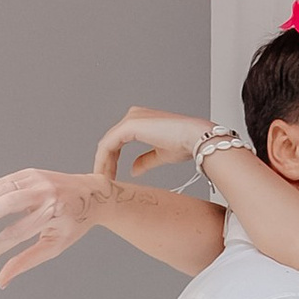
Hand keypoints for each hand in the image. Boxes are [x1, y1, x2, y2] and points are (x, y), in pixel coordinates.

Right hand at [0, 167, 100, 285]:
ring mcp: (36, 180)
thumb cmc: (73, 223)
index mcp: (52, 214)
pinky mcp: (29, 173)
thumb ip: (27, 261)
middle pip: (6, 204)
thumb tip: (2, 280)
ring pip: (0, 190)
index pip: (16, 234)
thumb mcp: (55, 245)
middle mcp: (44, 193)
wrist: (92, 193)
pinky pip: (1, 183)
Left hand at [95, 103, 220, 187]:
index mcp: (141, 121)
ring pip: (107, 144)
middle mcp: (134, 116)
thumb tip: (133, 170)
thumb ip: (145, 161)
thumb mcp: (161, 155)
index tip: (110, 177)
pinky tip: (104, 174)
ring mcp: (130, 119)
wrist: (195, 138)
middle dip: (105, 163)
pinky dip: (103, 160)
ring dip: (102, 163)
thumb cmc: (185, 143)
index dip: (111, 160)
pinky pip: (108, 145)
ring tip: (103, 181)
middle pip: (110, 142)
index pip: (118, 141)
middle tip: (104, 182)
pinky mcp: (129, 126)